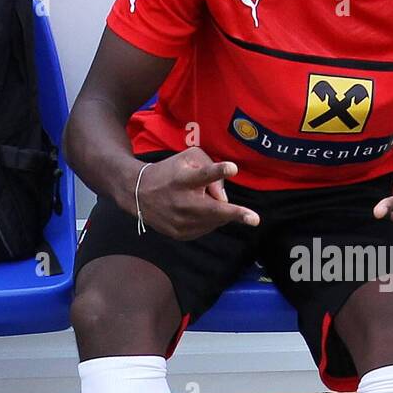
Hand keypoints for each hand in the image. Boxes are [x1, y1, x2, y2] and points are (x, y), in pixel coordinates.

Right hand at [133, 147, 259, 240]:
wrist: (138, 194)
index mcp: (184, 180)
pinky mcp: (180, 234)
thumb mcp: (188, 158)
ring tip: (203, 200)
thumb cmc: (171, 172)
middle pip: (212, 209)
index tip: (232, 168)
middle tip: (255, 219)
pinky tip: (198, 211)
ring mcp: (180, 222)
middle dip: (235, 214)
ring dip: (219, 212)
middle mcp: (182, 202)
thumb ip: (210, 167)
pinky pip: (207, 228)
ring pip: (215, 220)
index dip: (218, 171)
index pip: (203, 175)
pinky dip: (210, 220)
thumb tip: (223, 197)